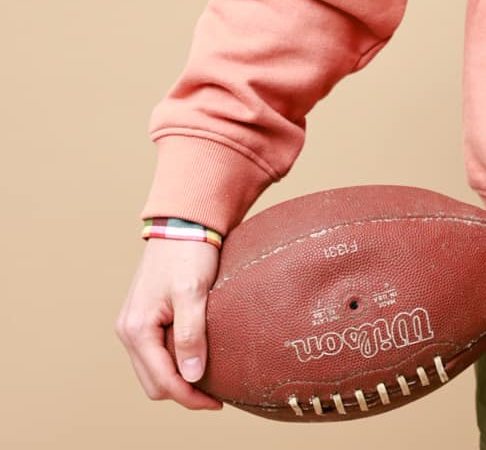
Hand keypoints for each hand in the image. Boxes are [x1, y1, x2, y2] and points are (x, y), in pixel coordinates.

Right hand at [115, 237, 223, 410]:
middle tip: (216, 394)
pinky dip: (174, 362)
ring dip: (178, 378)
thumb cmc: (189, 251)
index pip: (162, 381)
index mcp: (137, 328)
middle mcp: (129, 330)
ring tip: (209, 378)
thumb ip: (191, 333)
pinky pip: (156, 353)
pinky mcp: (144, 317)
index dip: (189, 397)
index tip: (217, 402)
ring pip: (153, 370)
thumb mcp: (193, 290)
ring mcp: (133, 325)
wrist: (182, 221)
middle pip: (154, 382)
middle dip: (183, 392)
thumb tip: (192, 376)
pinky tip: (197, 357)